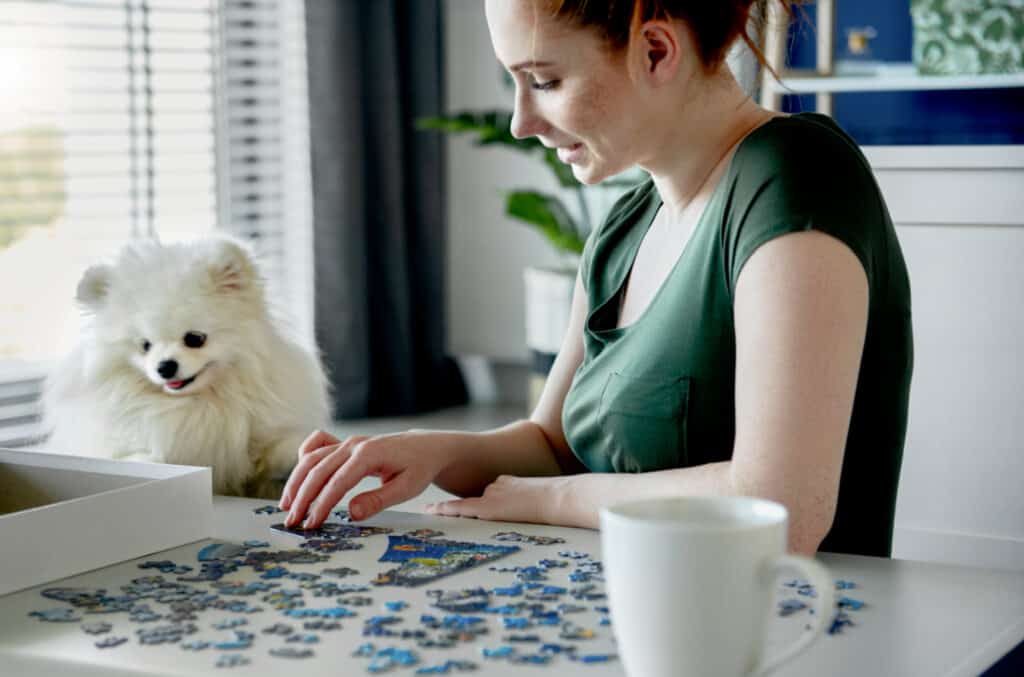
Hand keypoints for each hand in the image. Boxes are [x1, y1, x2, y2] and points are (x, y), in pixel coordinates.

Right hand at [278, 429, 450, 527]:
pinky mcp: (343, 444)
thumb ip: (379, 500)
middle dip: (302, 498)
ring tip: (286, 506)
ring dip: (296, 482)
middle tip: (292, 523)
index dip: (321, 504)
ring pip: (311, 459)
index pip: (337, 482)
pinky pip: (317, 446)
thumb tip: (352, 513)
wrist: (425, 447)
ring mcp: (346, 442)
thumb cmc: (418, 468)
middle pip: (318, 471)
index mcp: (369, 454)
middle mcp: (353, 445)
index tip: (312, 524)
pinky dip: (303, 459)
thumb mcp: (407, 488)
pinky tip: (297, 477)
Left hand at [425, 475, 564, 524]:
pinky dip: (446, 510)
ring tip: (428, 510)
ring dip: (445, 508)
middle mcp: (496, 486)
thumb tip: (521, 503)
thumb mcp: (536, 495)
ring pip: (464, 504)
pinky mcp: (488, 507)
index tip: (456, 499)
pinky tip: (432, 511)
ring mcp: (491, 496)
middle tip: (431, 507)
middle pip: (472, 497)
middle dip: (451, 504)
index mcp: (507, 483)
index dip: (470, 497)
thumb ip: (521, 497)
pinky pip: (461, 509)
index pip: (486, 491)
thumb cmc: (553, 500)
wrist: (556, 498)